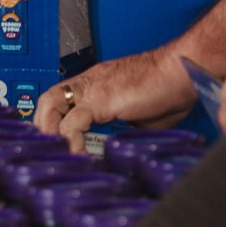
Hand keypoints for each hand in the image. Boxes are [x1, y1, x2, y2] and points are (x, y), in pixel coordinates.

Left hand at [35, 49, 196, 152]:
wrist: (183, 71)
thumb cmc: (172, 88)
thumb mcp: (143, 116)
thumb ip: (126, 127)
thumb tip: (120, 146)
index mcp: (98, 84)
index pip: (63, 99)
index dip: (53, 119)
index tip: (54, 141)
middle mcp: (90, 82)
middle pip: (48, 98)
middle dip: (42, 124)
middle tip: (46, 149)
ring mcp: (92, 88)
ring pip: (52, 104)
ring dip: (49, 131)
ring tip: (55, 154)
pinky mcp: (100, 98)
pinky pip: (73, 123)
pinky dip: (70, 141)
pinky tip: (77, 156)